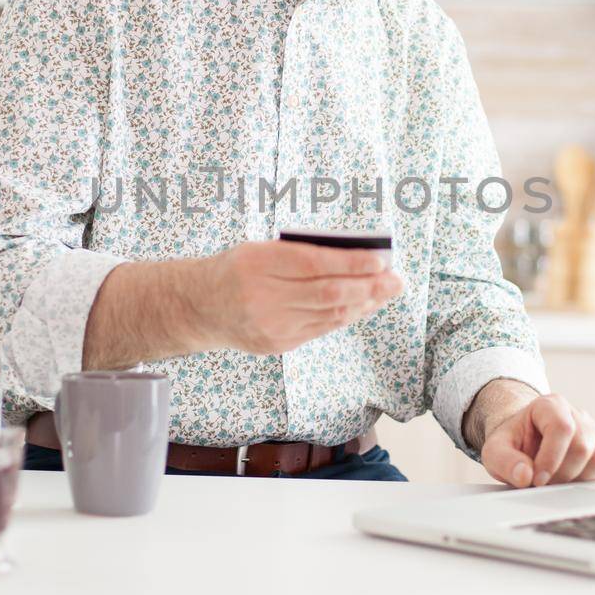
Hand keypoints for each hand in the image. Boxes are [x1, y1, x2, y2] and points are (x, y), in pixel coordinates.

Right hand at [199, 239, 403, 354]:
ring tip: (386, 292)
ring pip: (329, 314)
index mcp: (257, 262)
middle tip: (397, 280)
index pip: (314, 263)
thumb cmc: (237, 269)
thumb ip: (300, 253)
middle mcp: (263, 296)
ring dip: (364, 303)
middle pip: (328, 293)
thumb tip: (355, 257)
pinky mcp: (276, 344)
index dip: (351, 263)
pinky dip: (346, 316)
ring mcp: (270, 325)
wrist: (198, 307)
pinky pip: (321, 329)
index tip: (380, 260)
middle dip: (369, 287)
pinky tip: (362, 305)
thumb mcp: (260, 250)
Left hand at [478, 392, 594, 487]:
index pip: (562, 428)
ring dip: (581, 478)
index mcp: (549, 406)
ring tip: (560, 482)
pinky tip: (584, 478)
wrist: (524, 441)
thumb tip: (525, 476)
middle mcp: (577, 414)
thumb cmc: (512, 444)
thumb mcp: (495, 450)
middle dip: (564, 474)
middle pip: (585, 446)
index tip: (537, 479)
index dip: (552, 458)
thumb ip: (505, 461)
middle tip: (545, 483)